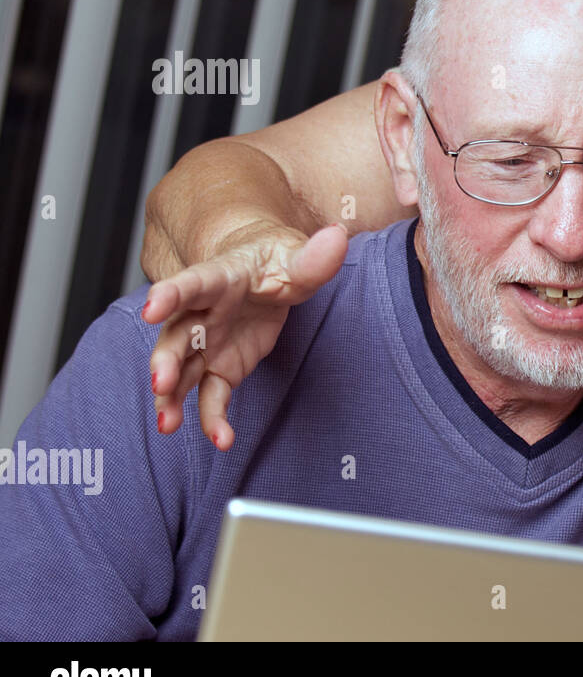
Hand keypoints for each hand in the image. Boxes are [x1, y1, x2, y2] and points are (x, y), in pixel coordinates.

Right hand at [143, 221, 348, 448]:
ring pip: (181, 371)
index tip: (151, 308)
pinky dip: (212, 418)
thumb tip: (337, 237)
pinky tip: (221, 439)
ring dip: (171, 397)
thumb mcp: (296, 256)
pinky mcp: (219, 367)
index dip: (170, 294)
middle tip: (160, 381)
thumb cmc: (275, 260)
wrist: (266, 273)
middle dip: (165, 359)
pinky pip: (210, 396)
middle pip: (177, 335)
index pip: (192, 283)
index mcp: (220, 277)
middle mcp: (203, 312)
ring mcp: (206, 342)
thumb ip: (313, 257)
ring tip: (167, 424)